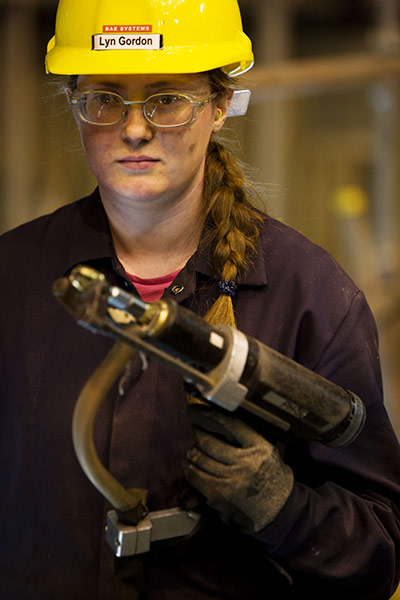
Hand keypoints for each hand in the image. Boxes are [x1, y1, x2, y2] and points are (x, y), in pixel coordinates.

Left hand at [184, 405, 293, 533]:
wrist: (278, 509)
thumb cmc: (270, 476)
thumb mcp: (268, 451)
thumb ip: (249, 437)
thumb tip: (221, 419)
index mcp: (260, 448)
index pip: (231, 424)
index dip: (211, 414)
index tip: (198, 410)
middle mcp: (247, 464)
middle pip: (209, 443)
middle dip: (198, 434)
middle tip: (195, 429)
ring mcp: (233, 481)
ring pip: (199, 459)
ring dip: (192, 453)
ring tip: (193, 450)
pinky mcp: (221, 496)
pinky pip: (196, 477)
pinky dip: (190, 469)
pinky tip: (190, 465)